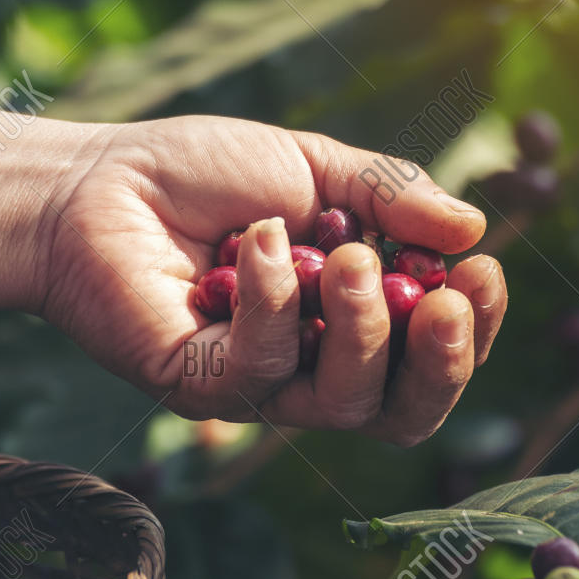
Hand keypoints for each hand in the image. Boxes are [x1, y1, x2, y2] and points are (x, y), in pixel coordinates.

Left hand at [32, 115, 506, 444]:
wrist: (97, 178)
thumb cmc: (199, 173)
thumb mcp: (313, 168)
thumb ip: (390, 197)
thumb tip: (473, 228)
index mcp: (347, 322)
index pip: (430, 360)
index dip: (472, 333)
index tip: (482, 271)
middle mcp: (309, 369)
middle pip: (403, 411)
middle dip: (442, 361)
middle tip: (447, 300)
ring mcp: (254, 386)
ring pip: (342, 402)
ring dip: (363, 329)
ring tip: (347, 255)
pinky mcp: (197, 387)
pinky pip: (260, 371)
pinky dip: (273, 302)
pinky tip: (260, 240)